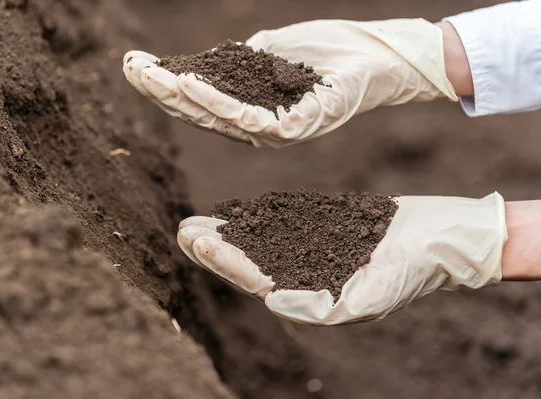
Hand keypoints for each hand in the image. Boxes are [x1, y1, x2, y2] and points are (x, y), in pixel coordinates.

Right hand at [123, 18, 457, 148]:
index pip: (198, 102)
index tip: (133, 64)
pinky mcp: (297, 128)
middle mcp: (258, 130)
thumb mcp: (268, 55)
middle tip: (129, 68)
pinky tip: (192, 81)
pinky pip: (250, 119)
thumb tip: (202, 65)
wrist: (379, 56)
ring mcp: (277, 133)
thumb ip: (235, 65)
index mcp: (249, 113)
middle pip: (199, 114)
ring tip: (150, 75)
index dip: (164, 84)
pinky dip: (218, 100)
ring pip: (217, 119)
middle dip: (161, 90)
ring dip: (180, 95)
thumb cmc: (327, 52)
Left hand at [177, 193, 506, 324]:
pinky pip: (282, 226)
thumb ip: (323, 308)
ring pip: (260, 245)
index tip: (200, 240)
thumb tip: (274, 303)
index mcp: (312, 297)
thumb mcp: (371, 295)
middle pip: (251, 265)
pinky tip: (232, 212)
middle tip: (182, 230)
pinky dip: (256, 220)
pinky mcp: (322, 230)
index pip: (258, 281)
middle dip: (215, 250)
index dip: (227, 262)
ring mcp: (313, 253)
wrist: (444, 238)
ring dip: (227, 234)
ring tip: (194, 222)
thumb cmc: (413, 268)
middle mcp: (307, 277)